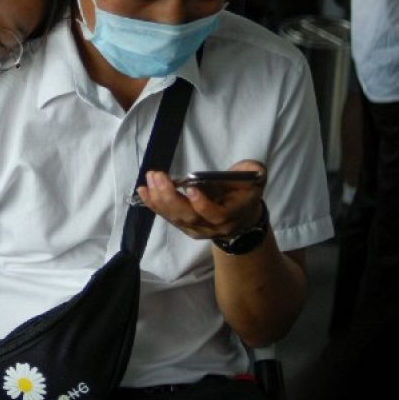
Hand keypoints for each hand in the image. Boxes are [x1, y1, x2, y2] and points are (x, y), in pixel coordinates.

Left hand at [136, 160, 268, 241]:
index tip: (190, 188)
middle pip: (190, 217)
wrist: (242, 215)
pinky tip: (143, 191)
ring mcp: (198, 229)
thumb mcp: (255, 177)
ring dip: (159, 199)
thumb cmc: (245, 190)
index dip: (202, 204)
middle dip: (170, 198)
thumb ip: (252, 171)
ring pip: (176, 218)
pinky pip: (169, 217)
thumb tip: (246, 170)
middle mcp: (214, 226)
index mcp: (233, 213)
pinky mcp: (186, 227)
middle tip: (158, 177)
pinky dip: (154, 204)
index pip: (216, 215)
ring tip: (149, 180)